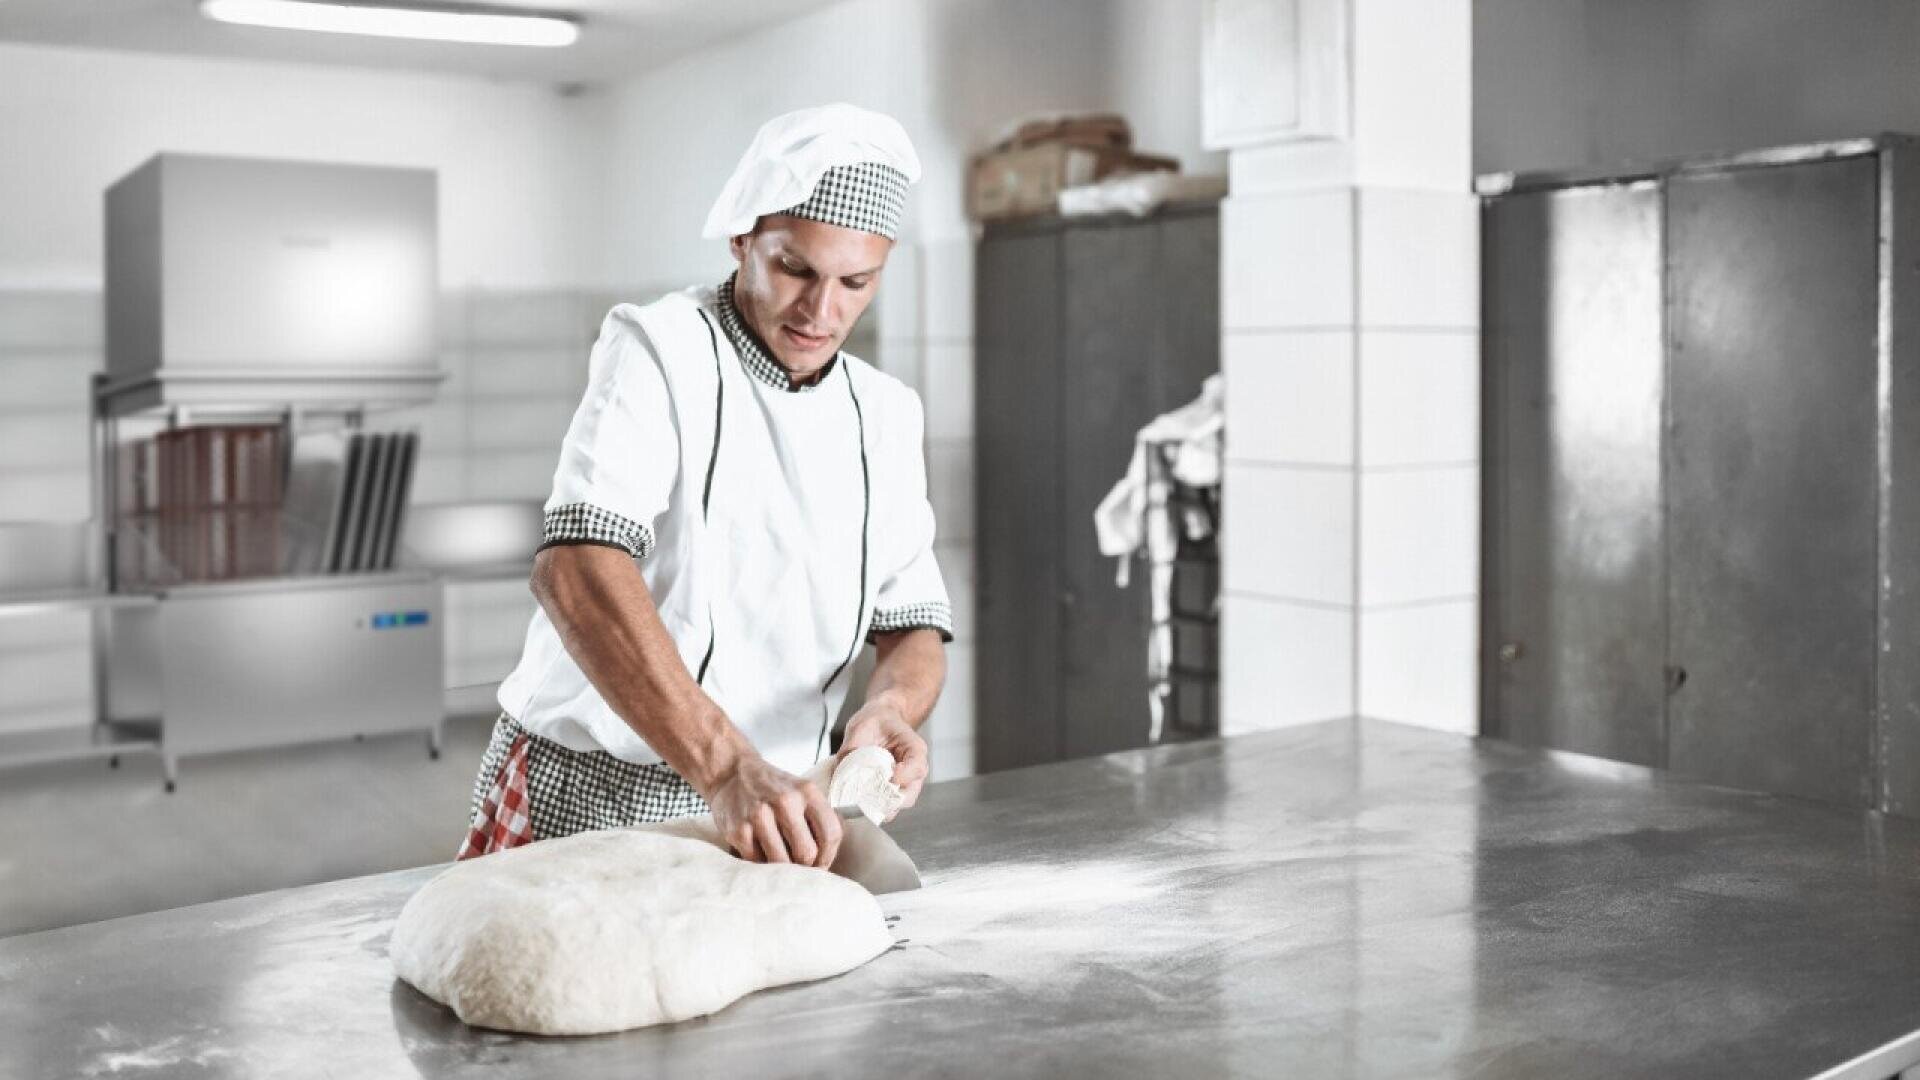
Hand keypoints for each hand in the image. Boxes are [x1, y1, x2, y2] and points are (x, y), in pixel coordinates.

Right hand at [705, 754, 841, 868]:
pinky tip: (761, 851)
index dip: (829, 856)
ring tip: (781, 859)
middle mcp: (784, 802)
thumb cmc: (772, 788)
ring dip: (783, 868)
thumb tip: (830, 854)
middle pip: (807, 853)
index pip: (831, 833)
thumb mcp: (802, 791)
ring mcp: (759, 816)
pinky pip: (758, 862)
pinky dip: (762, 862)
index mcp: (806, 791)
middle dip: (806, 866)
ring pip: (782, 863)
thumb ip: (819, 817)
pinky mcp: (738, 831)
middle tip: (801, 866)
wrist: (732, 774)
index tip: (822, 864)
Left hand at [836, 701, 929, 820]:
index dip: (904, 776)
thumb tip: (841, 768)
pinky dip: (872, 809)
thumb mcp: (863, 724)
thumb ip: (853, 745)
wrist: (879, 722)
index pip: (917, 767)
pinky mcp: (890, 791)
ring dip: (878, 809)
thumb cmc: (876, 721)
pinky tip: (857, 803)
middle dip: (887, 802)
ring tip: (859, 804)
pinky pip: (885, 807)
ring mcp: (903, 784)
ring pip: (897, 806)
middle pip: (909, 796)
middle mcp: (912, 770)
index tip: (889, 777)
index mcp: (914, 748)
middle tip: (867, 799)